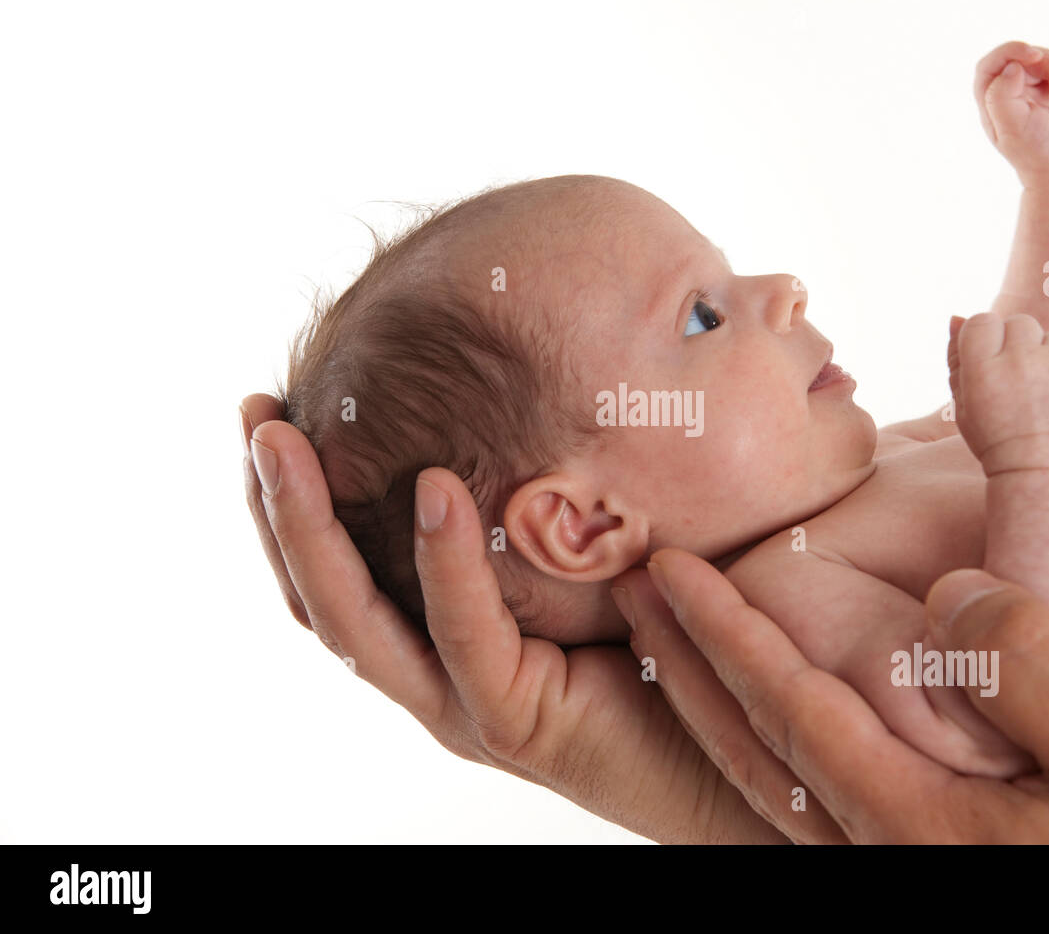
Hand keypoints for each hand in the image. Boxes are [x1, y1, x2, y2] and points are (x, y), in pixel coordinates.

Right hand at [240, 393, 787, 843]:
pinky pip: (464, 635)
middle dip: (277, 503)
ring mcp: (466, 699)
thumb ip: (567, 474)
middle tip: (253, 416)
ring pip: (358, 620)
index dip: (298, 495)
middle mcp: (438, 667)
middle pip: (321, 591)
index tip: (275, 410)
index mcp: (446, 629)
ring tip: (283, 442)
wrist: (746, 734)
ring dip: (312, 529)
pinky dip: (442, 562)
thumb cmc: (682, 627)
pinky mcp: (514, 720)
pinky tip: (433, 488)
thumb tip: (575, 362)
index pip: (343, 565)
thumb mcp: (606, 534)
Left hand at [613, 552, 1048, 842]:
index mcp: (912, 819)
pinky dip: (771, 738)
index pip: (783, 707)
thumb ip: (1031, 667)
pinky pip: (815, 794)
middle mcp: (882, 848)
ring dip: (712, 698)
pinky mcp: (933, 861)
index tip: (667, 569)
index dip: (719, 632)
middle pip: (750, 745)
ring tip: (674, 635)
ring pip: (769, 776)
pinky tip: (778, 707)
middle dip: (684, 663)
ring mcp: (902, 861)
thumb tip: (949, 598)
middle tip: (632, 593)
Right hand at [948, 312, 1048, 475]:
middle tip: (1019, 383)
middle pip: (1019, 323)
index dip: (985, 342)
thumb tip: (956, 315)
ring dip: (1047, 357)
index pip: (982, 322)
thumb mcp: (964, 404)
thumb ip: (957, 359)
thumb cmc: (996, 438)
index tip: (991, 367)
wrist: (1044, 471)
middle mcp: (1021, 360)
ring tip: (1042, 395)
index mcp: (983, 369)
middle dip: (1017, 345)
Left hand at [974, 41, 1048, 184]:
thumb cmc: (1038, 154)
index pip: (994, 62)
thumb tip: (1012, 66)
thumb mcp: (1013, 127)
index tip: (1033, 56)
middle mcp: (1017, 91)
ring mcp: (1043, 90)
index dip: (1011, 50)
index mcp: (995, 100)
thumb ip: (1002, 95)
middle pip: (1036, 57)